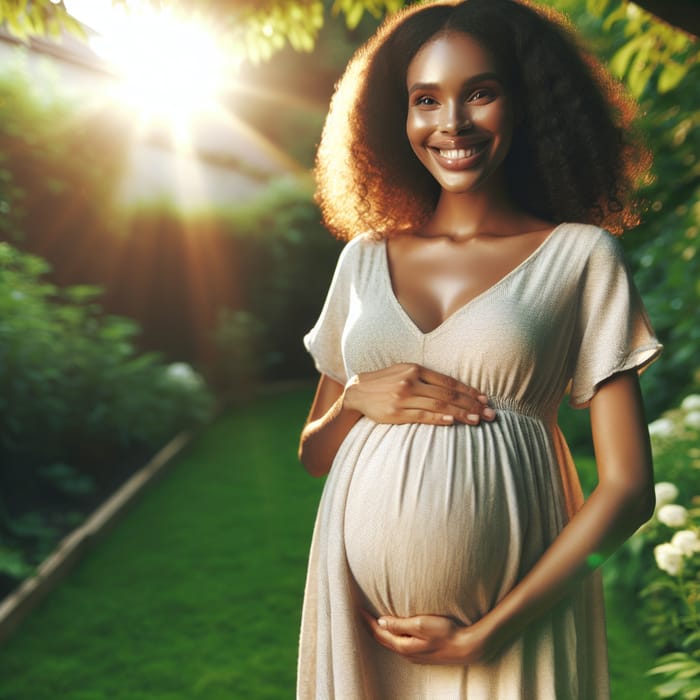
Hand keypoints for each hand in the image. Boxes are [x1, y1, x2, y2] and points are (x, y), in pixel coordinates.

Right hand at [343, 363, 494, 425]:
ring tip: (477, 421)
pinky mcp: (396, 412)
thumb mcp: (403, 372)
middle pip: (448, 393)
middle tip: (489, 414)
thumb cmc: (384, 384)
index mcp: (415, 368)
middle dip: (472, 404)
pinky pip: (422, 415)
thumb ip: (424, 378)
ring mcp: (403, 396)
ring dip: (461, 413)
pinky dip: (439, 418)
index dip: (469, 391)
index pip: (448, 381)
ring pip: (439, 404)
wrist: (356, 393)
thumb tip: (452, 388)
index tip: (485, 399)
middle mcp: (411, 380)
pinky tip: (452, 421)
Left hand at [360, 611, 494, 664]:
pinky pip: (399, 643)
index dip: (367, 620)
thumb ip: (399, 624)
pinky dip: (391, 635)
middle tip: (360, 612)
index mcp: (403, 645)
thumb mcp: (421, 624)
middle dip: (369, 626)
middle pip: (381, 639)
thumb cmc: (446, 632)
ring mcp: (413, 654)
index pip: (378, 632)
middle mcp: (406, 652)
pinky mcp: (421, 653)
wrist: (466, 647)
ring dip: (380, 631)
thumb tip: (380, 621)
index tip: (357, 607)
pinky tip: (393, 629)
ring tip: (372, 619)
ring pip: (390, 642)